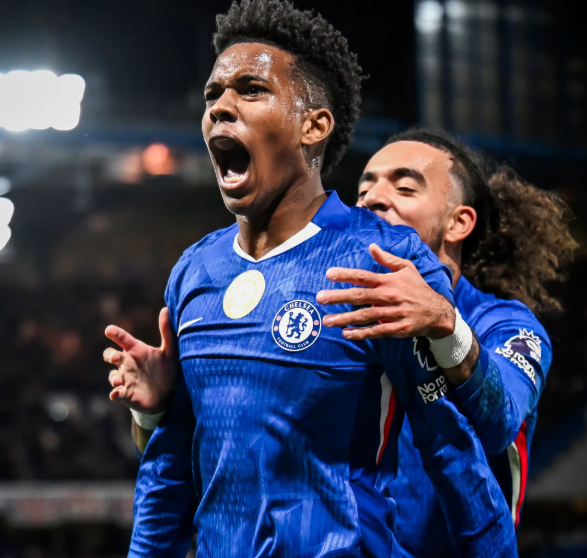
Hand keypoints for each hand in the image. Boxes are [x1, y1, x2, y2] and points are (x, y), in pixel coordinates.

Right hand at [104, 307, 177, 413]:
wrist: (167, 395)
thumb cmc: (166, 370)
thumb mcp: (169, 351)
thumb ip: (167, 332)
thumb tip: (165, 309)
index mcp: (136, 350)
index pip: (122, 339)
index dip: (115, 333)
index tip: (109, 330)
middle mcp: (127, 363)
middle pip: (109, 354)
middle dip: (109, 355)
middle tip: (115, 357)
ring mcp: (125, 379)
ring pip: (112, 375)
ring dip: (113, 377)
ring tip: (119, 380)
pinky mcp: (125, 394)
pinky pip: (116, 393)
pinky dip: (115, 393)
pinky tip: (116, 394)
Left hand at [316, 244, 454, 340]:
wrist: (438, 312)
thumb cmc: (418, 288)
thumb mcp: (407, 269)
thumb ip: (388, 259)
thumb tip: (372, 246)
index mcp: (389, 281)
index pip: (364, 276)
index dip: (346, 275)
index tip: (328, 274)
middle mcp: (389, 296)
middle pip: (360, 296)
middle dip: (338, 297)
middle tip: (320, 298)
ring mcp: (393, 313)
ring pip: (365, 316)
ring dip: (345, 318)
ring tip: (327, 321)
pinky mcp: (397, 328)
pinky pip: (376, 331)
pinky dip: (361, 333)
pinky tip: (346, 334)